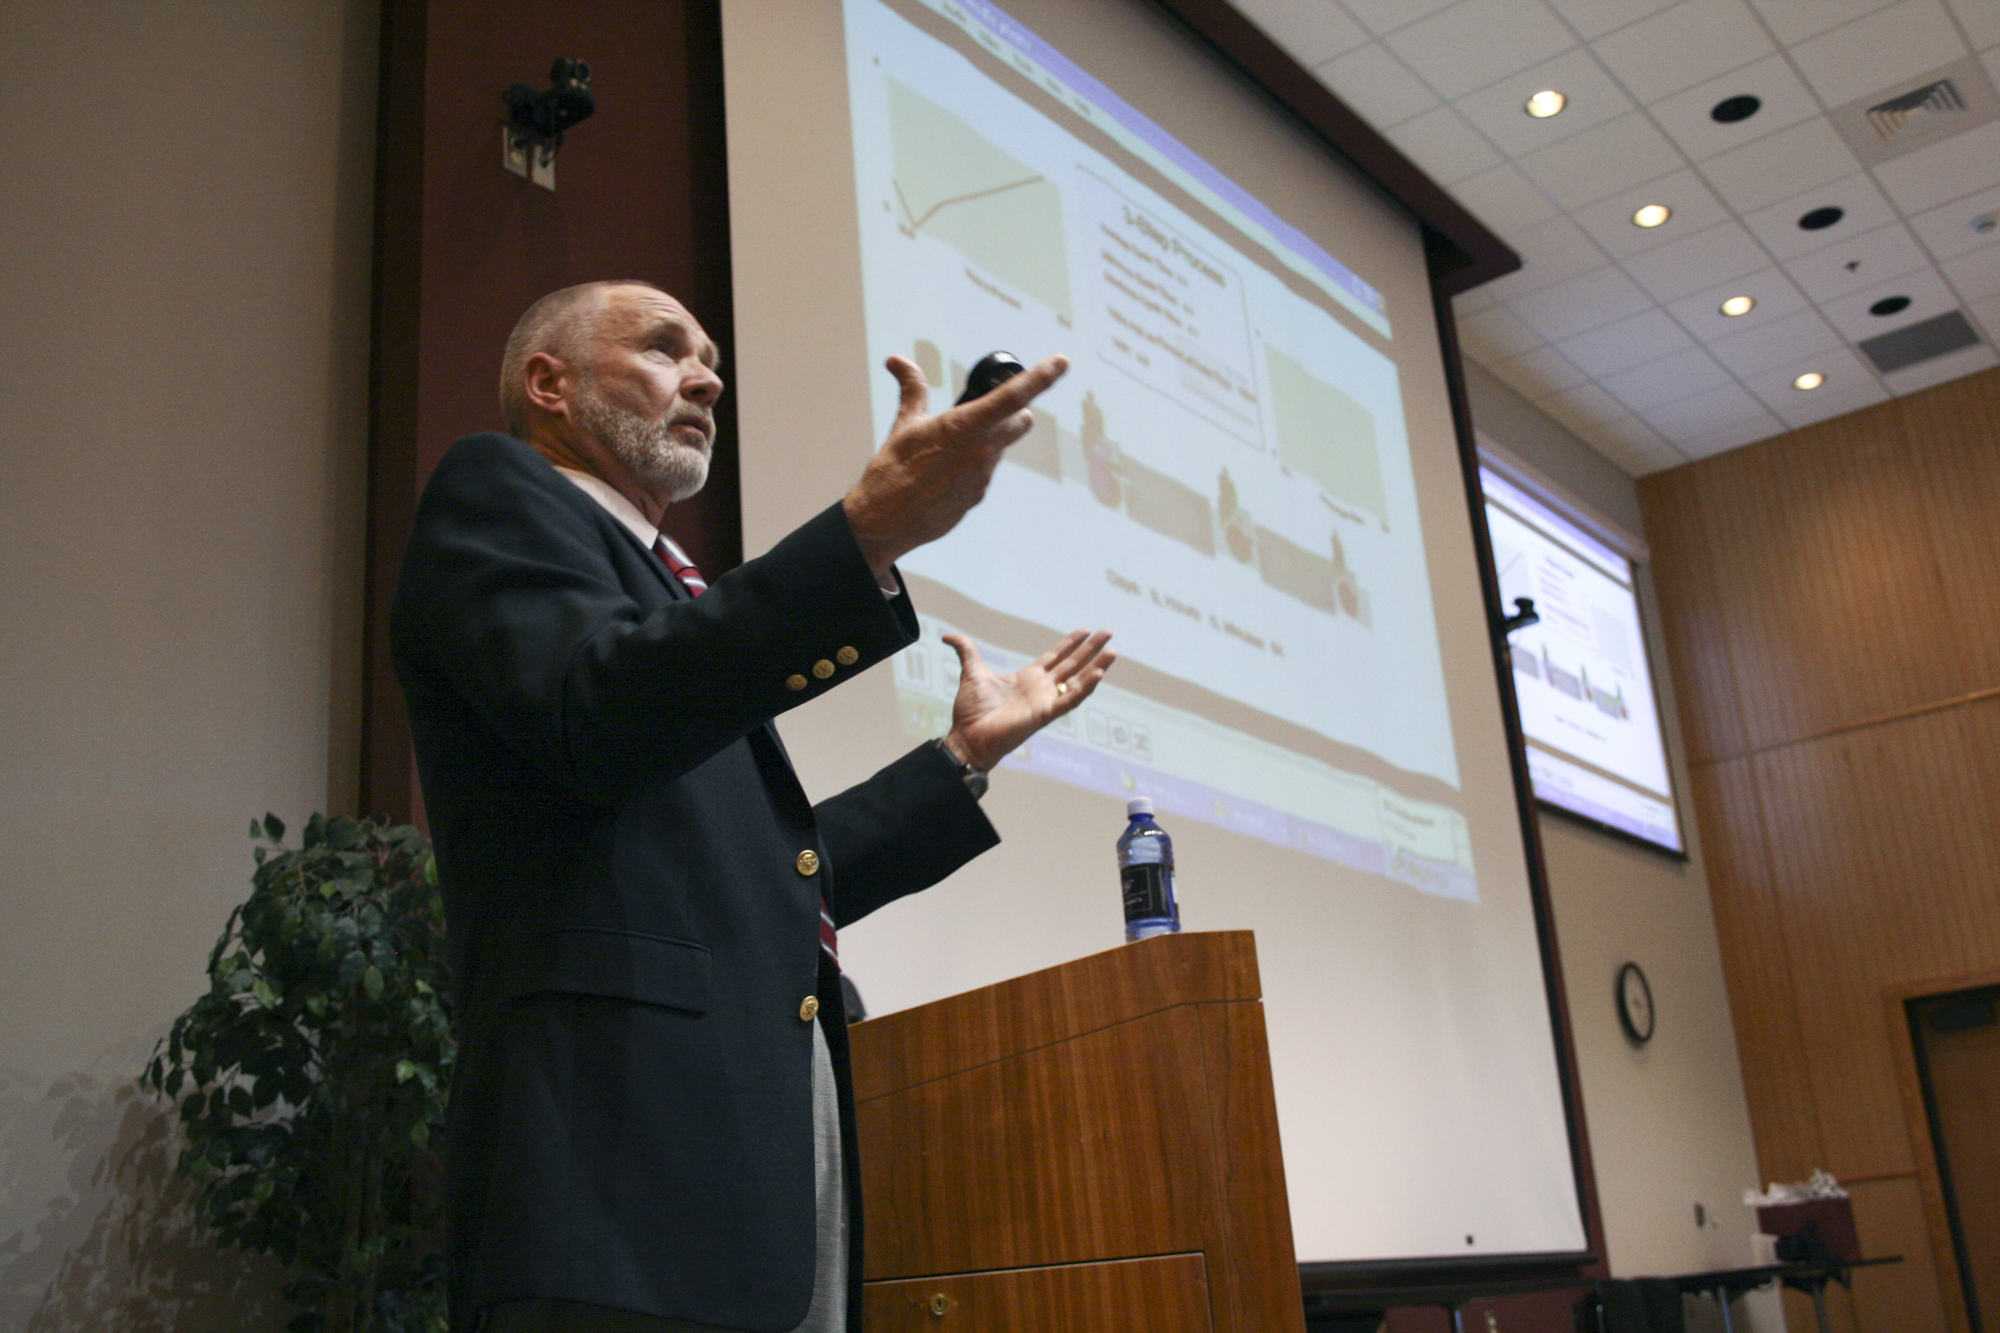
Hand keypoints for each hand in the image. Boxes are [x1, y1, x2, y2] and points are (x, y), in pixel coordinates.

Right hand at [843, 353, 1068, 579]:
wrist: (884, 522)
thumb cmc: (891, 471)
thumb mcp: (904, 425)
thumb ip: (912, 389)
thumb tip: (898, 361)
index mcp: (963, 427)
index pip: (1013, 396)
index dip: (1042, 376)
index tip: (1061, 361)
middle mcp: (981, 452)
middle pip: (1020, 422)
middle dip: (1015, 412)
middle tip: (992, 409)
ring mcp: (982, 477)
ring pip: (999, 448)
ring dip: (985, 441)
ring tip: (948, 451)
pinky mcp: (978, 497)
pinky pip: (983, 473)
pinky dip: (972, 466)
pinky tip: (944, 475)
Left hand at [941, 629, 1114, 772]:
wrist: (968, 735)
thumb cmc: (971, 711)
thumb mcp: (972, 672)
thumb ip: (966, 650)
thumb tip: (948, 635)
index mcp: (1028, 679)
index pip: (1056, 657)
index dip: (1070, 644)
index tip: (1085, 630)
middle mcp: (1041, 689)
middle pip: (1073, 665)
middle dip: (1091, 649)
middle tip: (1108, 632)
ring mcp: (1046, 702)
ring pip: (1078, 681)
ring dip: (1096, 667)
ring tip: (1112, 651)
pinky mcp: (1045, 714)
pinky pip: (1071, 700)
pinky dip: (1085, 688)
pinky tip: (1099, 674)